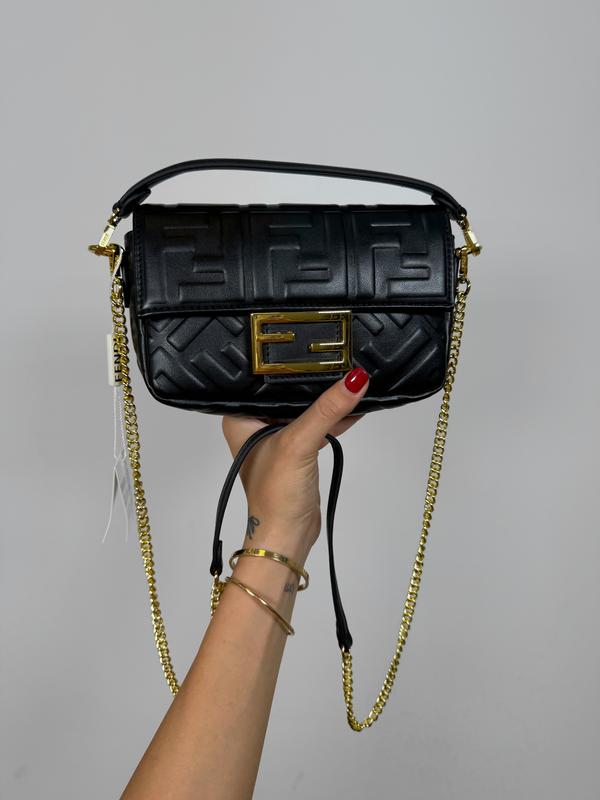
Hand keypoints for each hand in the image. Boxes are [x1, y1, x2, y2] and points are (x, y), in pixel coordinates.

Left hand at [221, 367, 369, 564]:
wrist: (287, 537)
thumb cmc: (275, 496)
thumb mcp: (300, 443)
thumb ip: (327, 410)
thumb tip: (354, 380)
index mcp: (240, 418)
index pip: (263, 379)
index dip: (285, 362)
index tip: (311, 341)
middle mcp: (255, 425)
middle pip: (287, 392)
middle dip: (312, 379)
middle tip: (336, 352)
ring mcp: (277, 439)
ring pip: (305, 408)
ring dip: (326, 399)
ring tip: (350, 374)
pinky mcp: (298, 451)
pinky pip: (318, 425)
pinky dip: (335, 417)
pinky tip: (354, 403)